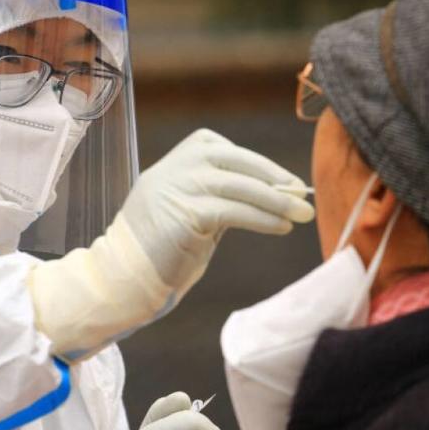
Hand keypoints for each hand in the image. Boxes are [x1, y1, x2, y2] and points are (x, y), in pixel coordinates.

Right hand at [120, 129, 313, 294]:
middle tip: (304, 195)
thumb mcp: (191, 210)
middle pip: (236, 161)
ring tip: (303, 214)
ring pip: (239, 186)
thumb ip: (222, 196)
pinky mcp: (185, 213)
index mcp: (175, 160)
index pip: (226, 150)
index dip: (261, 165)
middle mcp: (175, 167)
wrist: (124, 279)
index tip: (287, 183)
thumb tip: (276, 194)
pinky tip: (281, 227)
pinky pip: (234, 211)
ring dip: (277, 201)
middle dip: (275, 178)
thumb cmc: (163, 250)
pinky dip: (263, 219)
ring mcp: (178, 186)